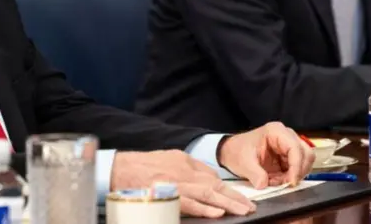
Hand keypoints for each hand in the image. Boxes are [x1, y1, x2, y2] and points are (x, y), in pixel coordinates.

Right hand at [111, 150, 255, 217]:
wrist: (120, 170)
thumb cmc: (142, 165)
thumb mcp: (170, 157)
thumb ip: (190, 166)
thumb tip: (209, 177)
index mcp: (185, 162)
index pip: (212, 177)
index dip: (229, 189)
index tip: (243, 198)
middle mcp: (183, 172)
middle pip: (214, 186)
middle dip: (234, 198)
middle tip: (250, 207)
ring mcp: (175, 184)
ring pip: (206, 195)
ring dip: (226, 204)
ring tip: (242, 211)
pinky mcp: (166, 195)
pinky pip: (187, 204)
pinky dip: (203, 208)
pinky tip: (216, 213)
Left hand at [218, 122, 314, 188]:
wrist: (231, 152)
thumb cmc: (236, 151)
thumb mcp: (243, 162)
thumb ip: (254, 173)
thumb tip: (264, 184)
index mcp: (276, 131)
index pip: (295, 148)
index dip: (297, 166)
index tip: (291, 182)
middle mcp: (286, 136)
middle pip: (306, 154)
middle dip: (297, 171)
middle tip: (285, 183)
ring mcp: (288, 145)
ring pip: (304, 162)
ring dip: (294, 175)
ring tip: (276, 181)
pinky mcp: (288, 156)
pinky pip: (297, 168)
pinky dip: (290, 177)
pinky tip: (276, 179)